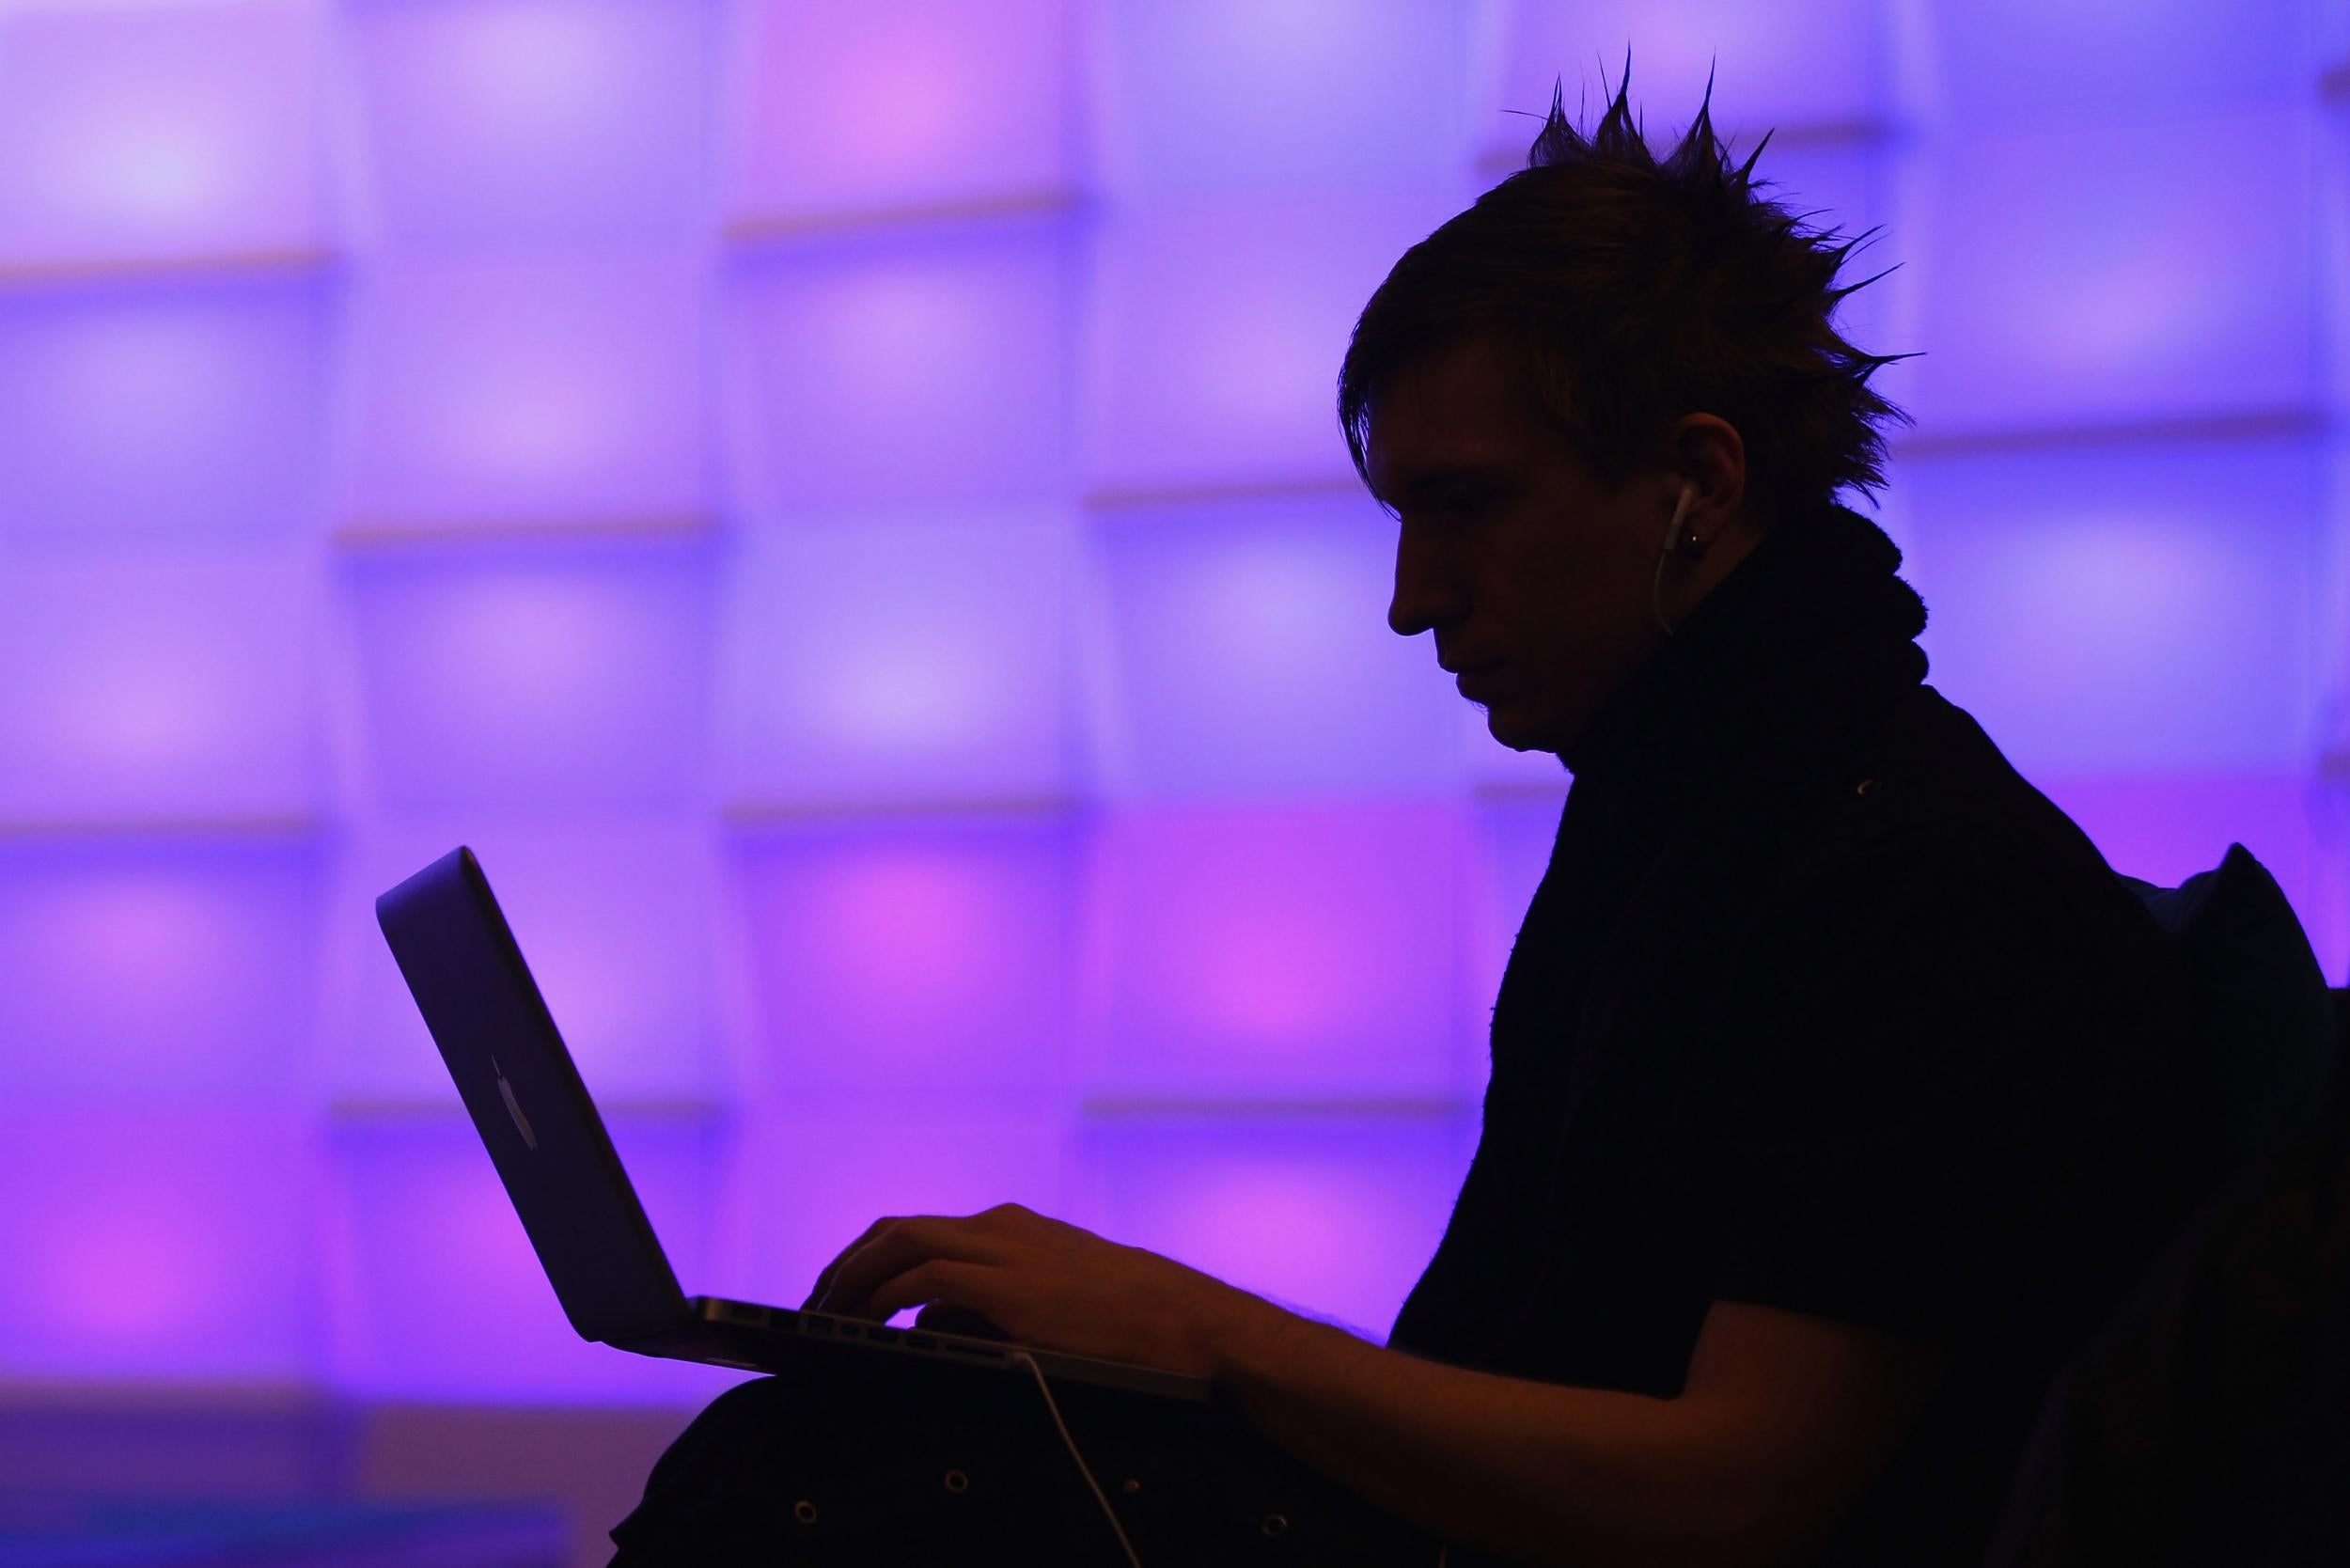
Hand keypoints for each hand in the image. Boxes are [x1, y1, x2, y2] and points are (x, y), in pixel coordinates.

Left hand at [801, 1202, 1268, 1380]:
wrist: (1187, 1323)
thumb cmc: (1126, 1323)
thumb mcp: (1049, 1303)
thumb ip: (988, 1304)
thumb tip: (930, 1322)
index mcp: (1011, 1227)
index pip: (917, 1230)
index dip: (866, 1260)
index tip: (836, 1293)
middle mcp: (1001, 1226)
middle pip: (895, 1228)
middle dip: (845, 1267)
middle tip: (815, 1310)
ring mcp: (1006, 1248)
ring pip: (899, 1243)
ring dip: (852, 1281)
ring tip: (826, 1322)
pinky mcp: (1010, 1283)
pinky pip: (925, 1278)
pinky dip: (885, 1297)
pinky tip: (867, 1326)